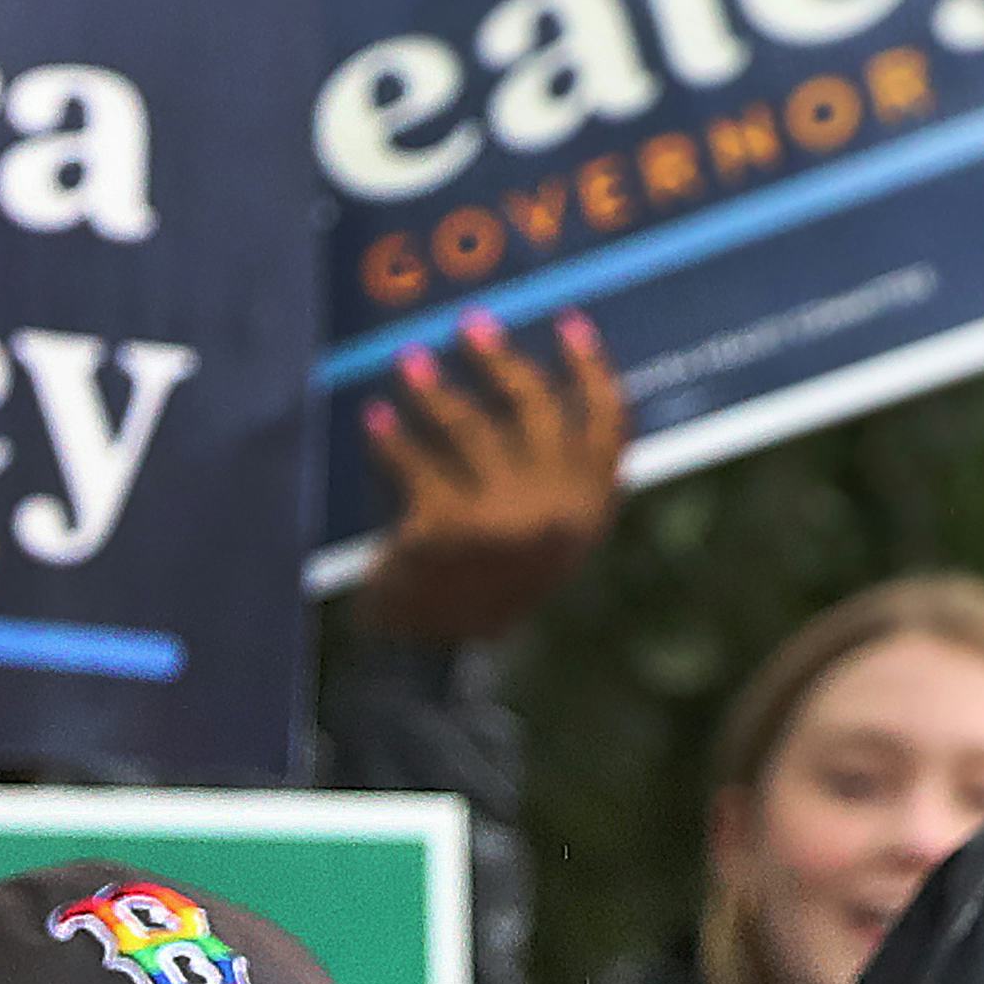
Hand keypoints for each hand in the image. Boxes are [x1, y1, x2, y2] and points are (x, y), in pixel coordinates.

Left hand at [348, 314, 626, 646]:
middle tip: (470, 325)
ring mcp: (502, 518)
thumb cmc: (485, 588)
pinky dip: (389, 437)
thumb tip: (555, 389)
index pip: (609, 423)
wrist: (434, 658)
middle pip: (536, 408)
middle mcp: (555, 512)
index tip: (569, 325)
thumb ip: (564, 485)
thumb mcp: (546, 546)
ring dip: (435, 388)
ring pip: (470, 426)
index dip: (591, 369)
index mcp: (589, 512)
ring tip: (409, 362)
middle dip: (501, 359)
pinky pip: (414, 461)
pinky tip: (374, 418)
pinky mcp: (446, 526)